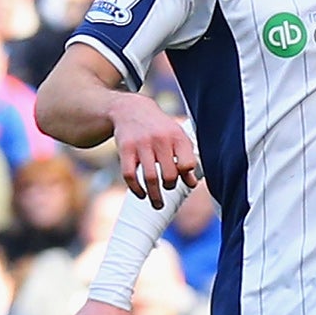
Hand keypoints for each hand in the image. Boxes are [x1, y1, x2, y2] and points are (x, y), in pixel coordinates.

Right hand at [110, 93, 198, 207]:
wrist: (131, 110)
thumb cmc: (160, 128)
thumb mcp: (177, 137)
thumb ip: (186, 158)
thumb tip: (191, 184)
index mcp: (177, 137)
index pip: (187, 164)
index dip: (187, 176)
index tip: (185, 181)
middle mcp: (160, 140)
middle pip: (169, 174)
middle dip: (170, 186)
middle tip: (168, 188)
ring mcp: (141, 145)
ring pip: (150, 178)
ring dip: (154, 195)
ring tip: (158, 204)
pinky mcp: (125, 149)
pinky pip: (129, 175)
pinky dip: (136, 189)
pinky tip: (141, 194)